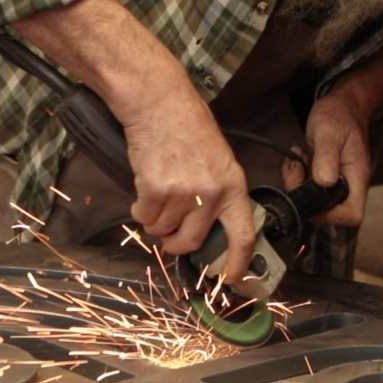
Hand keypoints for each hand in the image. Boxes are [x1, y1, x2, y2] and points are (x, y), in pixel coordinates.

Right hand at [8, 0, 256, 282]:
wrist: (160, 103)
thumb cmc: (188, 128)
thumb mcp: (218, 160)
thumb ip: (219, 195)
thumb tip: (213, 234)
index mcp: (234, 185)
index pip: (243, 236)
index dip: (238, 264)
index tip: (231, 278)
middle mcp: (212, 192)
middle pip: (191, 242)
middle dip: (176, 244)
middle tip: (170, 232)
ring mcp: (184, 192)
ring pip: (163, 231)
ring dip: (156, 220)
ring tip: (158, 191)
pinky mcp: (156, 189)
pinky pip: (144, 218)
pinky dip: (139, 210)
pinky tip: (144, 186)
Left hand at [304, 92, 371, 225]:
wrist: (343, 104)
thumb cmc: (339, 115)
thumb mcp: (328, 132)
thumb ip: (326, 156)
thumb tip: (324, 182)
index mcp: (356, 177)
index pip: (352, 214)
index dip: (331, 216)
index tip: (309, 198)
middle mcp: (349, 184)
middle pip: (330, 211)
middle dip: (305, 196)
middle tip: (296, 171)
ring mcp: (337, 181)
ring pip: (315, 200)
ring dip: (298, 184)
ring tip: (296, 161)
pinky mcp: (325, 176)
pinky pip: (310, 187)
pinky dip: (297, 177)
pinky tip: (297, 159)